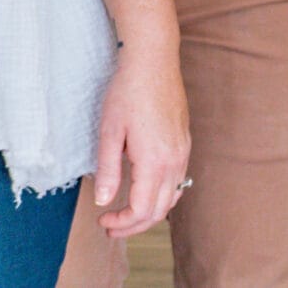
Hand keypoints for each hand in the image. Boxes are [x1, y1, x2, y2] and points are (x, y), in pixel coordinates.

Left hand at [92, 37, 189, 239]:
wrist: (153, 60)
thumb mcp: (109, 131)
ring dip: (150, 212)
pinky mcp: (184, 142)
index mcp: (155, 162)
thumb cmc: (127, 91)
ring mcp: (183, 152)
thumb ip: (107, 170)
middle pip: (160, 210)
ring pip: (173, 198)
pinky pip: (179, 180)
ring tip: (126, 214)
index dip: (123, 223)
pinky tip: (147, 192)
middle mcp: (175, 161)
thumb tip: (103, 200)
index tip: (104, 222)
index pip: (142, 210)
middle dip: (135, 225)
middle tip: (111, 226)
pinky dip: (163, 196)